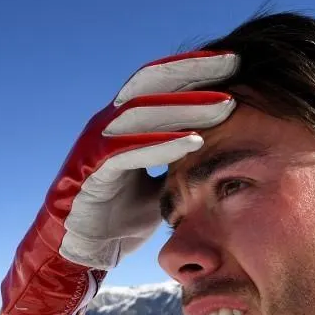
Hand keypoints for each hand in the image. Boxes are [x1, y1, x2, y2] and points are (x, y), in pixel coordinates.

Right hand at [38, 51, 238, 270]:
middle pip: (152, 82)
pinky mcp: (92, 169)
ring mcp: (98, 143)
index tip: (234, 63)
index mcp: (124, 123)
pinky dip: (162, 145)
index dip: (194, 69)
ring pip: (144, 111)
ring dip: (187, 106)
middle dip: (193, 70)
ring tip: (225, 103)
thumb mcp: (160, 184)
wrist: (81, 251)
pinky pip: (129, 151)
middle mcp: (109, 123)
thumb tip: (217, 153)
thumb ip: (180, 163)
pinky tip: (194, 141)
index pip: (160, 83)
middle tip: (234, 63)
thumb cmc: (119, 218)